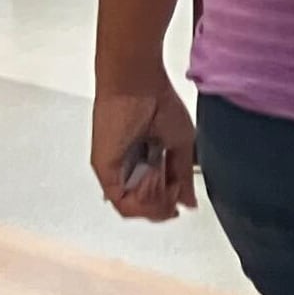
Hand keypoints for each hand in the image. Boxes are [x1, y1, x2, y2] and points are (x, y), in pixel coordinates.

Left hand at [93, 75, 198, 221]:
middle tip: (174, 194)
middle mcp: (126, 171)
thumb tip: (188, 201)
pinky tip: (153, 177)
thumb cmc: (158, 102)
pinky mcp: (105, 170)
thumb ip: (183, 176)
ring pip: (133, 208)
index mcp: (144, 164)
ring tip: (162, 177)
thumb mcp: (182, 145)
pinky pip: (122, 201)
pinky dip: (143, 197)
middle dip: (164, 206)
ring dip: (154, 201)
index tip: (180, 201)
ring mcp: (114, 172)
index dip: (169, 205)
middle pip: (144, 209)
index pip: (154, 200)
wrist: (138, 85)